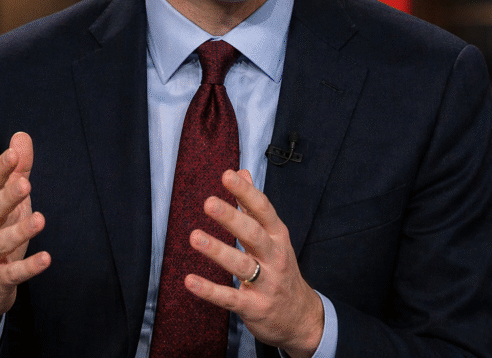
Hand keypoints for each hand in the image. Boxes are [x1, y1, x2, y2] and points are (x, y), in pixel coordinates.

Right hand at [0, 132, 50, 340]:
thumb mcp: (7, 205)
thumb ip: (17, 172)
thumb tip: (21, 136)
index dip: (0, 170)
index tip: (13, 154)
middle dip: (7, 197)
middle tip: (25, 183)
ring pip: (0, 243)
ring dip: (20, 231)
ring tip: (41, 219)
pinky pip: (12, 274)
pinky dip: (29, 267)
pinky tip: (47, 259)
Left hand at [186, 170, 323, 357]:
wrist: (301, 317)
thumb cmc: (281, 269)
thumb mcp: (274, 236)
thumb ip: (255, 206)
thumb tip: (241, 172)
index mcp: (278, 236)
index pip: (263, 210)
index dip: (245, 192)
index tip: (227, 175)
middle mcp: (275, 257)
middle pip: (253, 234)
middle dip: (231, 218)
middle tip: (209, 203)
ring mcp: (266, 284)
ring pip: (241, 265)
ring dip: (217, 251)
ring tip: (194, 237)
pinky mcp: (254, 307)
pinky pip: (230, 298)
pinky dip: (210, 290)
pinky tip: (190, 280)